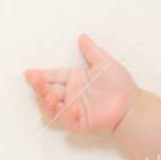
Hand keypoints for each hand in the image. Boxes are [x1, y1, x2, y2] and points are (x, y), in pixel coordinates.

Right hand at [22, 34, 138, 133]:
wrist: (132, 104)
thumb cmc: (120, 84)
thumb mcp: (105, 63)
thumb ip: (92, 51)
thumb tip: (82, 36)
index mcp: (73, 79)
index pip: (53, 76)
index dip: (40, 75)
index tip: (29, 73)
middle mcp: (70, 94)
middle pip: (48, 91)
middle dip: (39, 87)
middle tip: (36, 82)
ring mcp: (73, 109)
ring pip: (52, 108)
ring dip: (47, 102)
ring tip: (50, 96)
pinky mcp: (79, 123)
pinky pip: (67, 121)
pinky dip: (67, 115)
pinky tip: (73, 107)